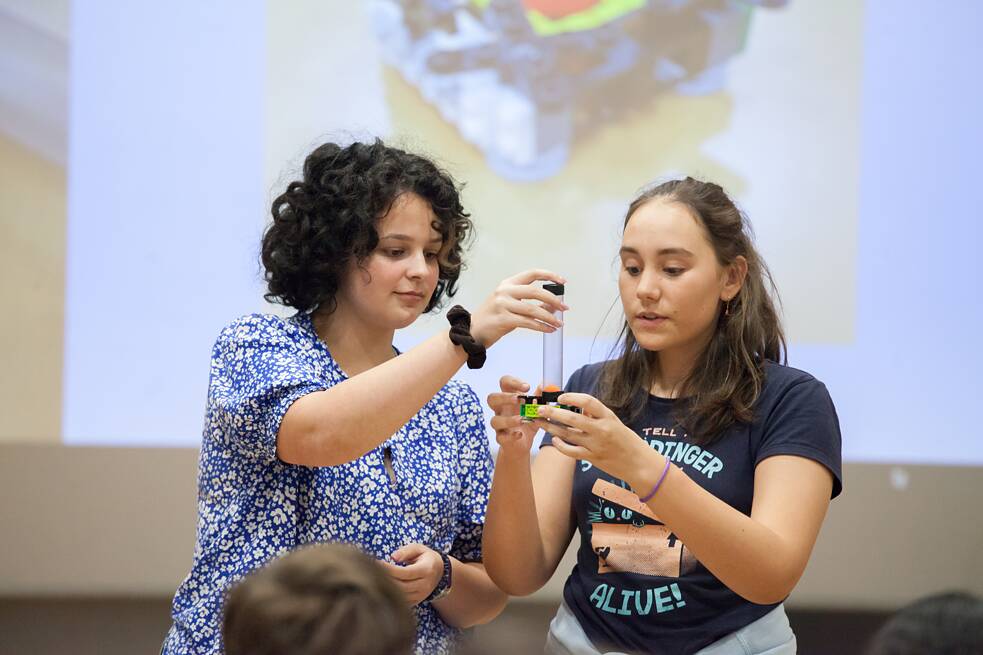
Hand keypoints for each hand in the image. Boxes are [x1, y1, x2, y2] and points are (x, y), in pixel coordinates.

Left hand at [379, 543, 444, 605]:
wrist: (440, 572)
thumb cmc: (426, 558)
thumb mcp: (419, 549)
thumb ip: (406, 551)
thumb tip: (393, 557)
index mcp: (426, 570)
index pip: (405, 573)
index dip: (390, 570)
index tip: (377, 563)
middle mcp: (425, 585)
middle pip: (401, 586)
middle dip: (386, 579)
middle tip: (373, 571)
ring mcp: (421, 595)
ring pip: (401, 596)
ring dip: (387, 588)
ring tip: (376, 579)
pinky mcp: (417, 601)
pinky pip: (402, 601)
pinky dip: (392, 595)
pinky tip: (383, 587)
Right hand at [469, 269, 566, 347]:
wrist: (472, 331)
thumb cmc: (493, 318)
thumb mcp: (511, 306)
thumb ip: (530, 304)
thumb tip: (552, 306)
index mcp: (508, 284)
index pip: (532, 274)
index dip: (549, 276)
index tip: (562, 281)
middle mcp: (504, 291)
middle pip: (535, 292)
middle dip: (553, 300)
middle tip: (564, 308)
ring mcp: (502, 304)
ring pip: (532, 309)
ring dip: (549, 317)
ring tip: (558, 323)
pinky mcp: (503, 319)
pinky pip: (527, 322)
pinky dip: (541, 326)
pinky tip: (548, 329)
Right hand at [487, 376, 540, 455]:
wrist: (523, 444)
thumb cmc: (527, 422)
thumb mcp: (536, 408)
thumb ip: (539, 397)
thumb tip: (544, 385)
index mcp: (509, 398)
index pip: (504, 383)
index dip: (513, 382)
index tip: (527, 387)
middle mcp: (501, 410)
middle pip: (492, 398)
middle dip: (504, 397)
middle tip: (518, 399)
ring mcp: (499, 425)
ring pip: (494, 420)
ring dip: (508, 419)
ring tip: (521, 419)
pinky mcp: (501, 438)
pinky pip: (501, 437)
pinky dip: (510, 436)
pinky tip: (520, 434)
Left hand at [531, 393, 649, 481]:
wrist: (639, 464)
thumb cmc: (627, 441)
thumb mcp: (614, 422)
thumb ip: (597, 415)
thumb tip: (578, 406)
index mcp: (608, 417)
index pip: (588, 401)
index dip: (572, 397)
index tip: (560, 397)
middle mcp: (601, 429)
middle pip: (572, 418)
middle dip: (554, 412)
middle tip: (541, 408)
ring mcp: (596, 445)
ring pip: (568, 434)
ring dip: (552, 428)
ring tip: (540, 422)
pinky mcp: (592, 458)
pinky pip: (571, 451)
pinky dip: (560, 446)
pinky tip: (554, 440)